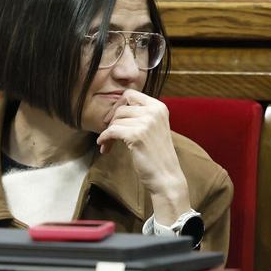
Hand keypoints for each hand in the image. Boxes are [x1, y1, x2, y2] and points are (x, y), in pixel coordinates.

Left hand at [95, 90, 189, 223]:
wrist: (166, 175)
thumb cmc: (157, 154)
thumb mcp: (154, 127)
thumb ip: (141, 115)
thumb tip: (115, 109)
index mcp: (159, 107)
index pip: (130, 94)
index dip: (118, 105)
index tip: (113, 119)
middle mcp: (154, 111)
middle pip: (120, 107)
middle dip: (111, 121)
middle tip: (109, 135)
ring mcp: (147, 122)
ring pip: (115, 120)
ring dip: (107, 133)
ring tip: (108, 145)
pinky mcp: (137, 135)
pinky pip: (111, 131)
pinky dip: (104, 139)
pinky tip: (104, 146)